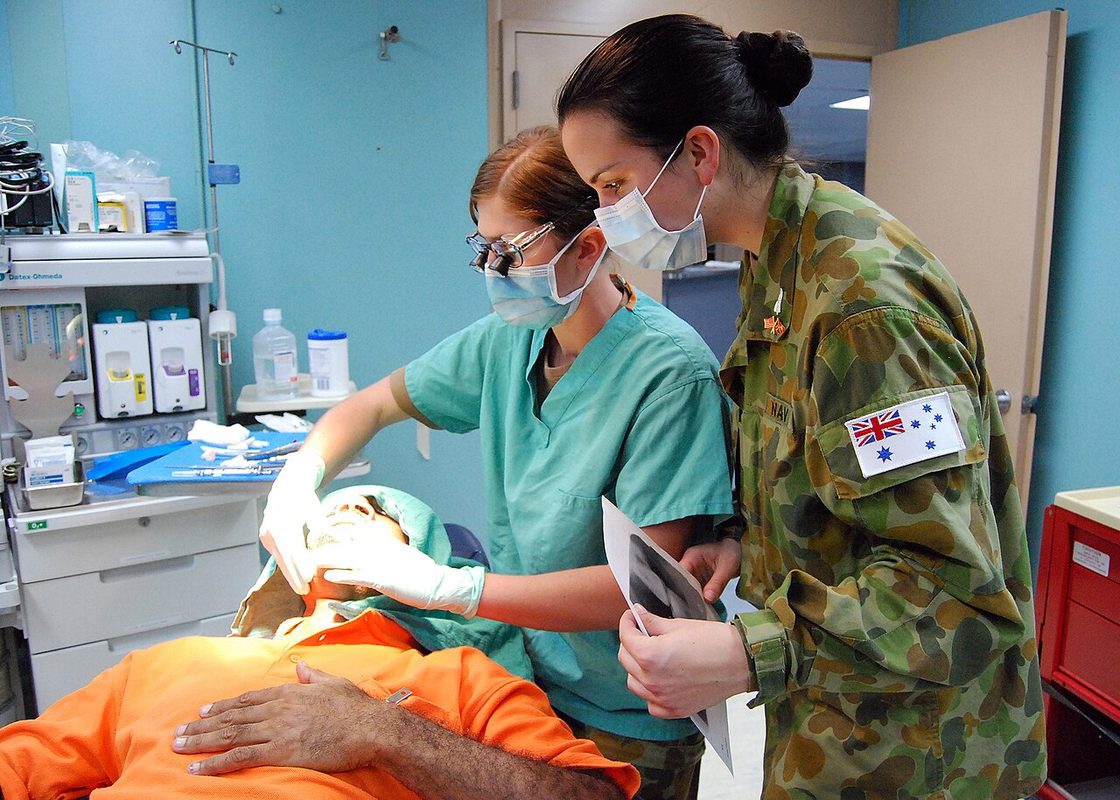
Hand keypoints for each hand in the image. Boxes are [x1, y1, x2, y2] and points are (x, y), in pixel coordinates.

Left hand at [172, 661, 388, 774]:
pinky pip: (240, 757)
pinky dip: (216, 762)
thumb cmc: (356, 708)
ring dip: (201, 741)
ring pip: (230, 735)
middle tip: (179, 732)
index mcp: (289, 692)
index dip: (223, 706)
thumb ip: (314, 676)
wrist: (369, 727)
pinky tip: (198, 768)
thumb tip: (302, 666)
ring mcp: (277, 730)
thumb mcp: (334, 683)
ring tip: (179, 746)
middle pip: (232, 716)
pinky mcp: (280, 752)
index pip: (247, 699)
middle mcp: (277, 709)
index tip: (204, 711)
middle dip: (202, 725)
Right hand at [259, 452, 325, 594]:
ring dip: (290, 574)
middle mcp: (272, 529)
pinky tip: (294, 577)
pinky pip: (277, 555)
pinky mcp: (266, 538)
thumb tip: (345, 540)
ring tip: (300, 589)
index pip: (294, 548)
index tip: (308, 577)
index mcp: (285, 522)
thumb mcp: (315, 510)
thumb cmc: (303, 499)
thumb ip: (324, 526)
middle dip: (294, 576)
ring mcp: (267, 534)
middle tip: (304, 591)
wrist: (286, 488)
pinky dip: (286, 565)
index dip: (301, 564)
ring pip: (280, 558)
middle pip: (284, 557)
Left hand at [319, 535, 485, 616]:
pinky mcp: (381, 579)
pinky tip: (328, 576)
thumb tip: (372, 543)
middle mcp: (379, 550)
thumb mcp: (401, 553)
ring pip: (347, 558)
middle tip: (307, 543)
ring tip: (309, 559)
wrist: (437, 583)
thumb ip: (385, 547)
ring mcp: (379, 564)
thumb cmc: (420, 571)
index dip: (337, 529)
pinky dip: (342, 574)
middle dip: (326, 543)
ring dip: (327, 558)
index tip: (320, 527)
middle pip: (346, 543)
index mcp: (383, 542)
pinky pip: (357, 575)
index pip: (356, 531)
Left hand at [618, 604, 750, 717]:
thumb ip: (652, 622)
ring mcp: (662, 698)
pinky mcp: (675, 710)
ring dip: (637, 668)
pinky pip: (651, 703)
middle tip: (641, 633)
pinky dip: (650, 692)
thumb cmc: (714, 641)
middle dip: (630, 643)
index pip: (626, 637)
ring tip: (649, 656)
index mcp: (651, 656)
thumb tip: (638, 614)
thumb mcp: (679, 626)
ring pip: (634, 683)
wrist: (741, 662)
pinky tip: (659, 680)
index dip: (627, 623)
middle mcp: (652, 680)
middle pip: (626, 660)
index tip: (631, 617)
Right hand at [679, 538, 740, 602]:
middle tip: (695, 607)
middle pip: (681, 582)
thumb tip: (707, 599)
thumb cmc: (731, 552)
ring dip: (693, 598)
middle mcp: (689, 564)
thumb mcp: (727, 567)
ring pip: (688, 588)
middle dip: (687, 595)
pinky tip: (703, 606)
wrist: (738, 552)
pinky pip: (696, 591)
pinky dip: (700, 598)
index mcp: (691, 556)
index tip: (688, 599)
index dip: (681, 586)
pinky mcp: (699, 580)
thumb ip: (717, 583)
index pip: (679, 572)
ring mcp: (694, 573)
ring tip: (699, 608)